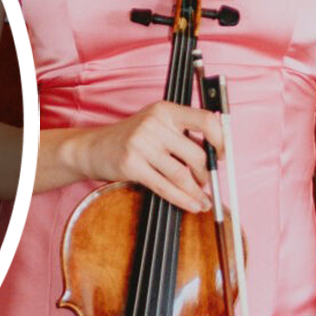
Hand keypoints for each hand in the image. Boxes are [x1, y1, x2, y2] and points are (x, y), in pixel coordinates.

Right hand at [59, 101, 224, 212]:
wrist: (92, 148)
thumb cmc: (130, 138)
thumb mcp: (156, 124)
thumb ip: (183, 132)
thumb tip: (217, 153)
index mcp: (165, 109)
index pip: (205, 120)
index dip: (221, 139)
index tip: (223, 155)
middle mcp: (154, 124)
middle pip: (196, 154)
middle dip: (206, 174)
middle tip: (207, 183)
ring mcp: (142, 144)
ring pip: (182, 174)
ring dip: (196, 192)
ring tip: (202, 199)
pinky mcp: (132, 165)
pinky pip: (165, 187)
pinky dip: (182, 199)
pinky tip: (191, 205)